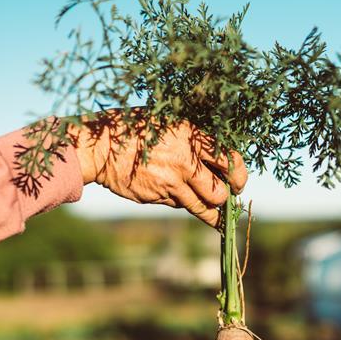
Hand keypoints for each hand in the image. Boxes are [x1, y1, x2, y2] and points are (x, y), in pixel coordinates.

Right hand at [74, 112, 247, 226]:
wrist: (101, 148)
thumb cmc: (135, 128)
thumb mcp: (167, 122)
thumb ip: (192, 138)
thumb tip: (217, 157)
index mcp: (190, 137)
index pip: (229, 160)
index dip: (239, 175)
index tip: (239, 182)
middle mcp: (184, 162)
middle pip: (219, 192)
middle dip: (226, 197)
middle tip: (227, 196)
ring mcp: (170, 183)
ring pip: (202, 207)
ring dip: (212, 212)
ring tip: (218, 216)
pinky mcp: (158, 198)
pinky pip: (179, 204)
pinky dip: (183, 201)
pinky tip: (177, 193)